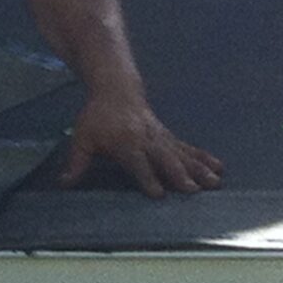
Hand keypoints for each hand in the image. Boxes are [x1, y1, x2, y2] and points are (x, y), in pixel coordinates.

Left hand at [59, 90, 224, 197]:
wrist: (116, 89)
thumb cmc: (97, 117)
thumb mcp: (82, 137)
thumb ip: (76, 162)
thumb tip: (63, 183)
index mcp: (125, 143)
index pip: (137, 163)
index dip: (147, 178)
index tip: (158, 194)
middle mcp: (146, 140)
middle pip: (164, 159)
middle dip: (178, 175)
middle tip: (192, 190)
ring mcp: (161, 137)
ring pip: (182, 154)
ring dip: (199, 168)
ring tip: (214, 182)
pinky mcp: (169, 136)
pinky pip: (189, 147)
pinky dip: (204, 157)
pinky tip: (219, 167)